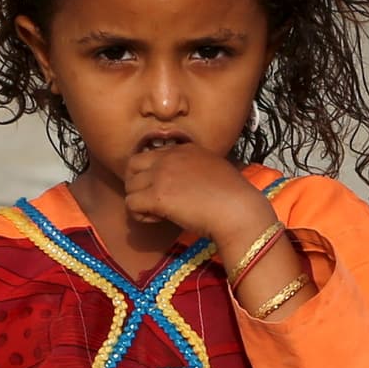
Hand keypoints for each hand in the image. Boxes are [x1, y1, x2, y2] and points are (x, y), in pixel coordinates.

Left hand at [121, 140, 274, 257]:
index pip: (151, 155)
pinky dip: (140, 214)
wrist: (238, 210)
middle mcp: (169, 157)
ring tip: (157, 212)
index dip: (152, 174)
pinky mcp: (157, 196)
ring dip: (139, 201)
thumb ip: (194, 168)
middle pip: (132, 166)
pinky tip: (157, 219)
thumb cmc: (233, 196)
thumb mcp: (214, 168)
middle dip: (136, 183)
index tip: (165, 189)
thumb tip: (183, 183)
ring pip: (129, 186)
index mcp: (184, 149)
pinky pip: (131, 204)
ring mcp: (161, 175)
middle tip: (150, 200)